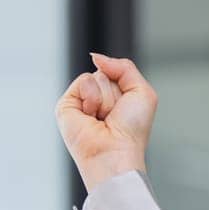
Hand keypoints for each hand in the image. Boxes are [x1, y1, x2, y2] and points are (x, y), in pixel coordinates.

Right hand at [55, 52, 155, 191]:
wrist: (115, 151)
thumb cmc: (132, 131)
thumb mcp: (142, 91)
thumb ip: (124, 67)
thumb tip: (96, 57)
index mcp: (116, 98)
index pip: (118, 71)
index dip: (126, 86)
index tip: (127, 110)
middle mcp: (98, 99)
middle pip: (107, 73)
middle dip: (116, 93)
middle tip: (114, 115)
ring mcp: (82, 101)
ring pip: (96, 76)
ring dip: (106, 98)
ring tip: (103, 118)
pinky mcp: (66, 104)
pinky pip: (83, 81)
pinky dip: (93, 98)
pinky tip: (91, 116)